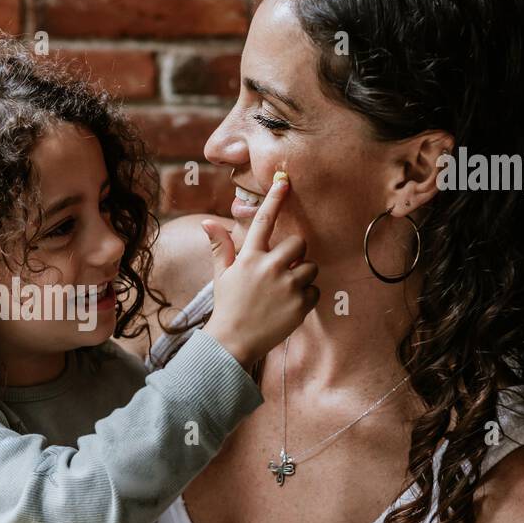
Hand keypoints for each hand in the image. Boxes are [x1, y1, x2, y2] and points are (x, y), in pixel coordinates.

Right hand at [201, 172, 318, 368]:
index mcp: (249, 257)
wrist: (234, 342)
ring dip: (302, 276)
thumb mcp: (221, 275)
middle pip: (299, 244)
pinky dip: (306, 297)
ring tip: (284, 291)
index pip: (264, 221)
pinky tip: (289, 307)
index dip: (275, 198)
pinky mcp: (301, 304)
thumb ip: (220, 247)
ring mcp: (287, 286)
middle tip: (282, 270)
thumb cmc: (228, 306)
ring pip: (311, 266)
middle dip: (295, 255)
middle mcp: (270, 267)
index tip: (285, 180)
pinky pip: (315, 290)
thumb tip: (208, 222)